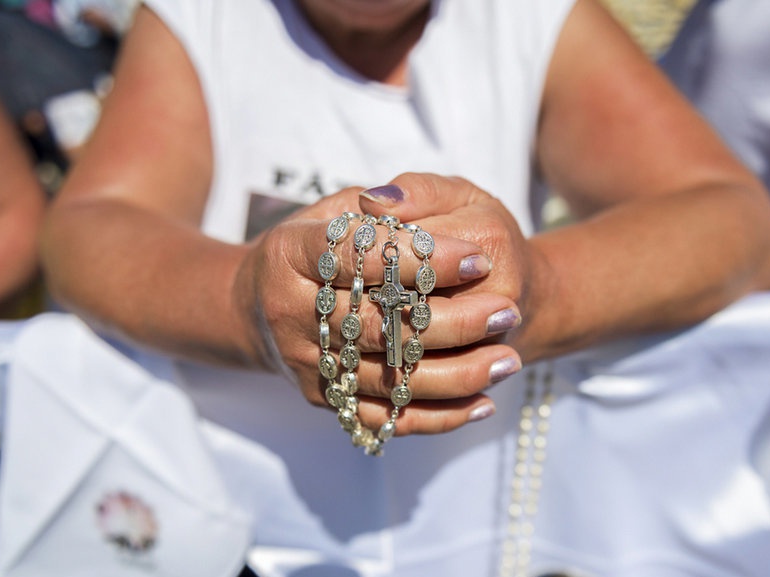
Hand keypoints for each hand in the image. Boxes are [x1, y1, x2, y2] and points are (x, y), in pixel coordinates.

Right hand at [234, 179, 523, 435]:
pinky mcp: (323, 398)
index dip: (420, 257)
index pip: (357, 254)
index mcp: (288, 253)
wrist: (262, 305)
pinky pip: (385, 417)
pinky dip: (438, 415)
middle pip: (375, 323)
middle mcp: (287, 312)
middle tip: (506, 312)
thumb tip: (391, 200)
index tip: (477, 258)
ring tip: (507, 359)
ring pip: (387, 377)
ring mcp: (304, 362)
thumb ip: (381, 201)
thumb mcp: (340, 207)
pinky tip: (483, 402)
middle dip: (451, 321)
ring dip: (456, 374)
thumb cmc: (320, 246)